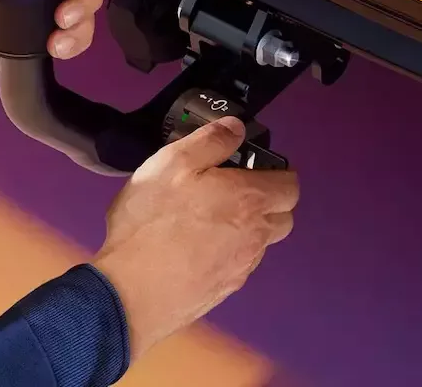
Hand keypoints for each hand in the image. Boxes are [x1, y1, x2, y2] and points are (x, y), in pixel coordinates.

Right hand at [90, 117, 298, 359]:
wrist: (130, 293)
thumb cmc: (151, 224)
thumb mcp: (173, 162)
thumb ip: (211, 140)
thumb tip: (236, 128)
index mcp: (250, 200)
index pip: (291, 185)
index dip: (276, 173)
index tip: (250, 168)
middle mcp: (255, 236)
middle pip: (282, 217)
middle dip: (267, 202)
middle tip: (231, 191)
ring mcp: (240, 268)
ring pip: (260, 243)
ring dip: (246, 229)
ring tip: (206, 220)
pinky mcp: (223, 291)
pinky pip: (237, 265)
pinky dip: (225, 253)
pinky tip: (193, 248)